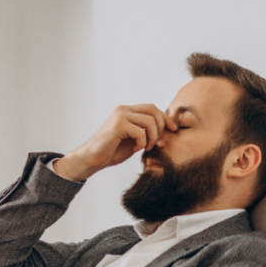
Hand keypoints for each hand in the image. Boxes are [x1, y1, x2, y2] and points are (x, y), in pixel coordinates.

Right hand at [54, 104, 176, 181]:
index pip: (152, 108)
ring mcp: (120, 116)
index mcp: (126, 111)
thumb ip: (147, 135)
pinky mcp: (118, 125)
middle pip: (153, 110)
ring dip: (152, 137)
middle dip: (161, 127)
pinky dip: (142, 142)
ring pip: (149, 121)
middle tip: (156, 142)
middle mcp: (123, 110)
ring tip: (145, 147)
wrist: (92, 158)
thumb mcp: (134, 141)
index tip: (173, 130)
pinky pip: (140, 131)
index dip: (165, 118)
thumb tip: (167, 136)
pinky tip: (135, 149)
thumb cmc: (111, 151)